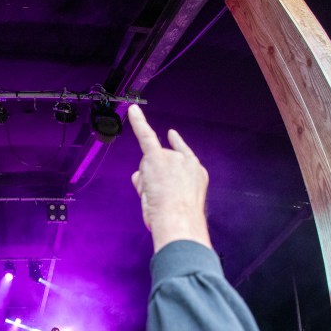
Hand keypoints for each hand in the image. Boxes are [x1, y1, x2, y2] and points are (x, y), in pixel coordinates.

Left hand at [128, 104, 209, 252]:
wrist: (180, 220)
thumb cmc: (178, 218)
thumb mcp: (178, 202)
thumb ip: (158, 188)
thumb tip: (138, 177)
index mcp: (196, 173)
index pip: (181, 157)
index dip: (175, 147)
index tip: (171, 135)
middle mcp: (185, 161)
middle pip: (157, 165)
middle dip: (150, 181)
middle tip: (156, 200)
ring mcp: (172, 158)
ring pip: (146, 167)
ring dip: (144, 183)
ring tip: (155, 198)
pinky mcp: (155, 156)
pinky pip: (146, 135)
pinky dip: (138, 122)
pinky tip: (133, 109)